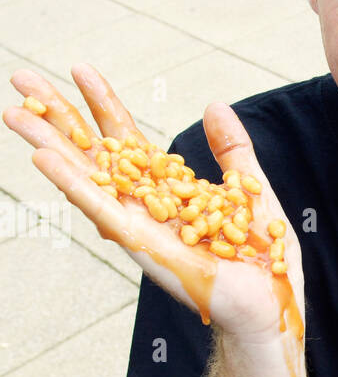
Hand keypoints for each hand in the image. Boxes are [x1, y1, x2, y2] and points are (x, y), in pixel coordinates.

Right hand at [3, 64, 303, 345]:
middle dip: (58, 116)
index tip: (79, 69)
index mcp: (168, 191)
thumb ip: (232, 150)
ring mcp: (139, 227)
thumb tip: (214, 105)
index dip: (103, 104)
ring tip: (12, 113)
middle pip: (93, 152)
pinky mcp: (142, 246)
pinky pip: (102, 210)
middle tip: (22, 79)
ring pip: (85, 177)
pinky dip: (72, 183)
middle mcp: (146, 207)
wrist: (273, 308)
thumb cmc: (262, 263)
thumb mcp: (250, 190)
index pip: (126, 139)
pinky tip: (43, 157)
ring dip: (48, 144)